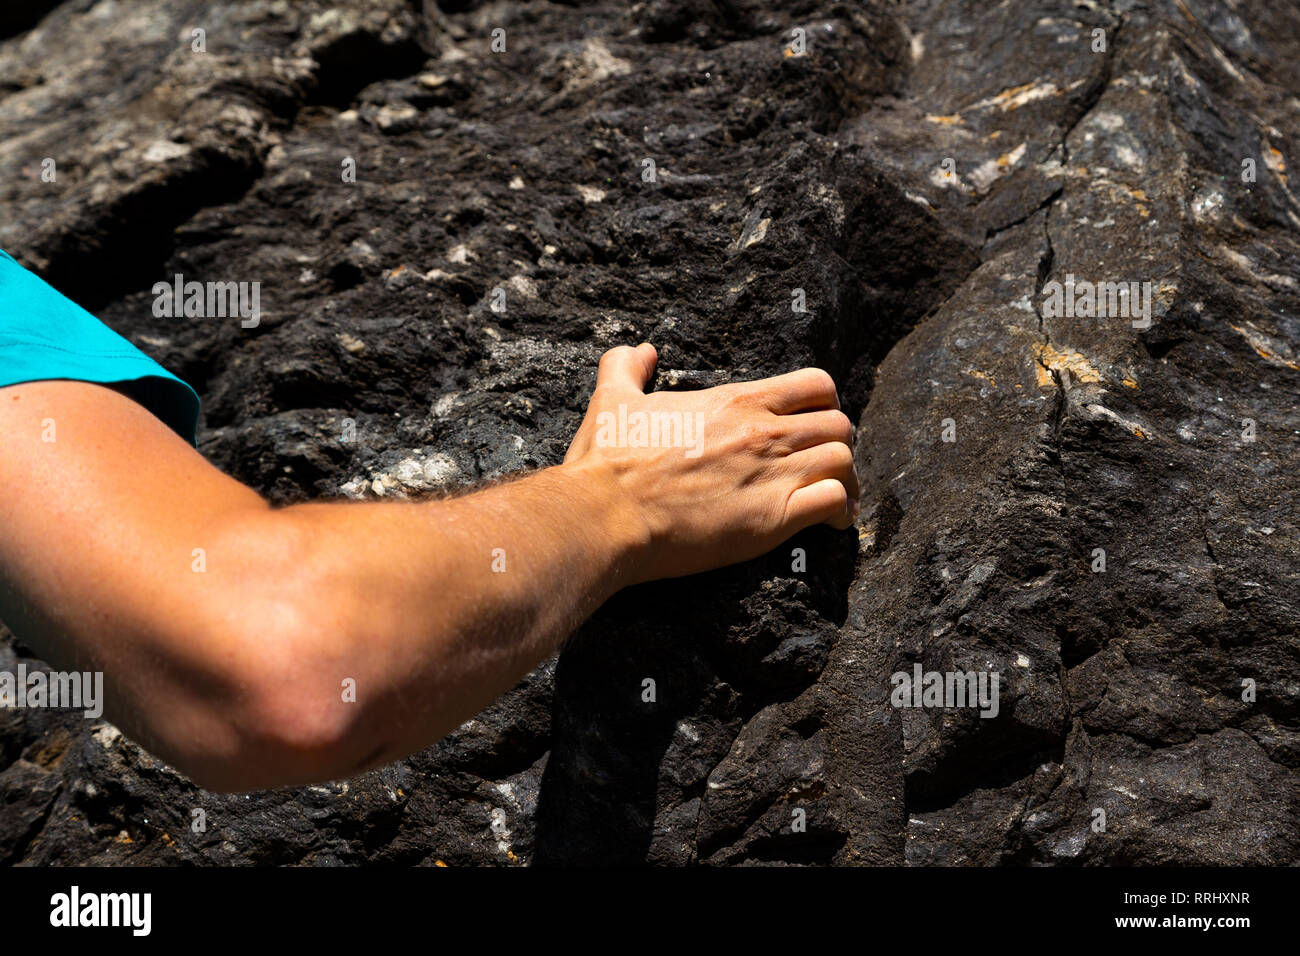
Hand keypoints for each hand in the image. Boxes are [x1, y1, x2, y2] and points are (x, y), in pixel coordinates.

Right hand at [562, 343, 858, 582]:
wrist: (605, 514)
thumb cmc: (607, 461)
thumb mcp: (612, 400)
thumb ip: (626, 368)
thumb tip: (639, 351)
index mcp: (734, 401)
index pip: (815, 384)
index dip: (823, 404)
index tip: (812, 423)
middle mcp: (762, 431)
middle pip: (839, 423)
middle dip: (837, 444)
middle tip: (822, 464)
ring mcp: (771, 473)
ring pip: (844, 460)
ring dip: (845, 478)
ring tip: (835, 496)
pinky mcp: (773, 518)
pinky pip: (834, 501)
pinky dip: (840, 511)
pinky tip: (830, 522)